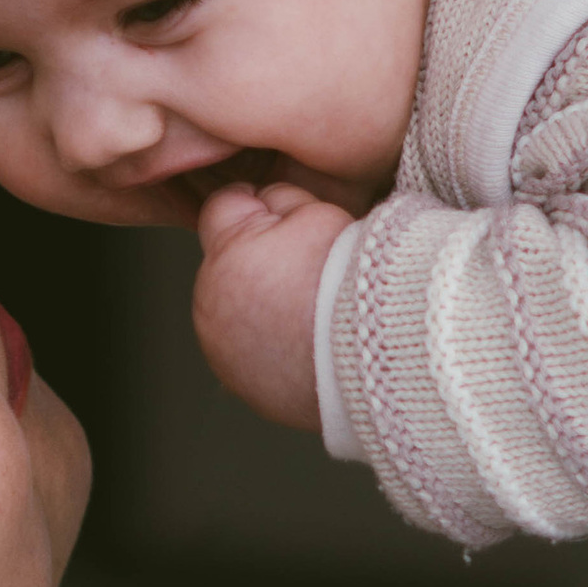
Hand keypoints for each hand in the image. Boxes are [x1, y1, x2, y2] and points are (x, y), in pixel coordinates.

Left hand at [193, 179, 352, 431]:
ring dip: (259, 303)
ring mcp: (222, 351)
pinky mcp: (241, 384)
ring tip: (310, 311)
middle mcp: (210, 306)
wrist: (376, 360)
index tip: (283, 215)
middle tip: (309, 269)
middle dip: (256, 257)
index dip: (256, 202)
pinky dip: (267, 343)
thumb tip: (266, 202)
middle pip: (226, 262)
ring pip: (234, 308)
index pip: (222, 205)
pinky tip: (304, 344)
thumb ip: (282, 202)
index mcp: (227, 256)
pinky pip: (248, 349)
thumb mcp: (320, 216)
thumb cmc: (352, 286)